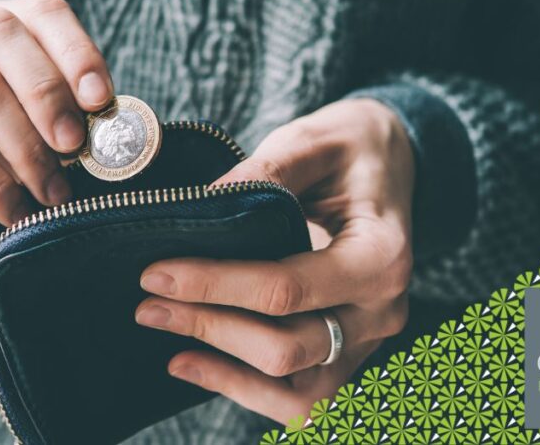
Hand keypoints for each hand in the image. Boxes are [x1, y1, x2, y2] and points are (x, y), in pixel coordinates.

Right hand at [0, 0, 112, 274]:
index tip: (101, 100)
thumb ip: (71, 122)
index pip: (40, 12)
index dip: (76, 50)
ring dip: (27, 146)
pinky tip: (16, 213)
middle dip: (48, 90)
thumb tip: (115, 129)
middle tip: (75, 145)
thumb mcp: (40, 138)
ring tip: (54, 192)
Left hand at [134, 99, 414, 423]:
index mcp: (381, 256)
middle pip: (287, 347)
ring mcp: (367, 341)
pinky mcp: (347, 355)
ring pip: (294, 390)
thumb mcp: (312, 142)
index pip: (288, 288)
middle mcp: (382, 310)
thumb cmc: (351, 150)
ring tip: (166, 334)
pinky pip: (299, 396)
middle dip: (209, 326)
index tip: (156, 272)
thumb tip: (197, 209)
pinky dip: (244, 387)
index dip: (215, 285)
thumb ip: (264, 172)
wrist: (390, 163)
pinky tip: (192, 362)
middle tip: (148, 302)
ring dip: (223, 367)